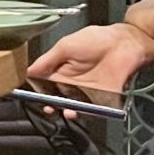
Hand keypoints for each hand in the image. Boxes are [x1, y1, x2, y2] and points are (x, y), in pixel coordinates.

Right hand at [27, 22, 153, 100]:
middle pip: (55, 99)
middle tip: (45, 106)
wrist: (125, 44)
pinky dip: (80, 115)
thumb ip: (47, 60)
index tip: (31, 95)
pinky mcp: (100, 100)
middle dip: (48, 105)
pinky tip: (73, 112)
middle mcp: (72, 83)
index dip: (37, 91)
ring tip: (57, 109)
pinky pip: (88, 112)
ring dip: (62, 110)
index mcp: (61, 69)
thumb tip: (28, 70)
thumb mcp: (66, 46)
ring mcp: (86, 93)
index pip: (44, 84)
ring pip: (70, 107)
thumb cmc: (98, 39)